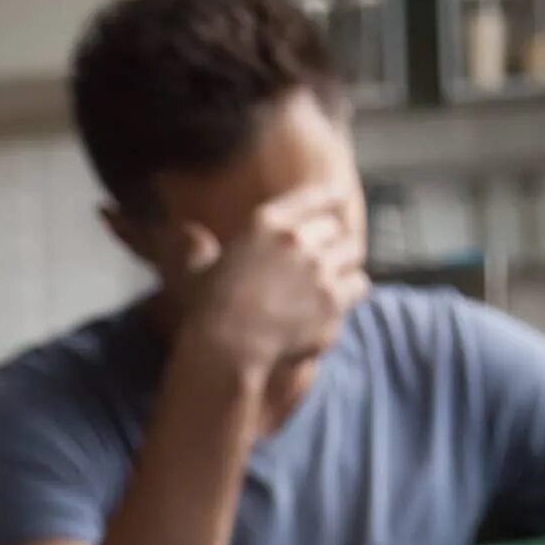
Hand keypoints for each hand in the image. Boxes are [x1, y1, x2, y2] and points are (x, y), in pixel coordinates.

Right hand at [169, 183, 368, 390]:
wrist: (227, 347)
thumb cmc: (207, 309)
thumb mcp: (195, 270)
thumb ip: (196, 248)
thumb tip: (185, 234)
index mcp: (267, 223)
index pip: (314, 197)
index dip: (330, 198)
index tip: (339, 200)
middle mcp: (298, 240)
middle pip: (338, 229)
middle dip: (334, 242)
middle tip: (327, 258)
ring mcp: (320, 270)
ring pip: (353, 256)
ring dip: (345, 266)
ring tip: (334, 281)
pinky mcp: (334, 301)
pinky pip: (358, 286)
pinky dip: (348, 294)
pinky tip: (332, 305)